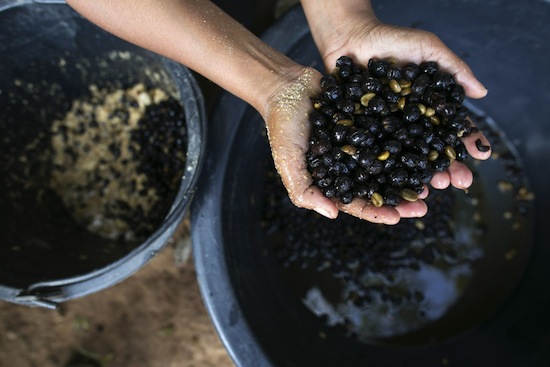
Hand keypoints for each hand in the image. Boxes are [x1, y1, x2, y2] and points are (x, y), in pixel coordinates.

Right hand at [265, 67, 428, 223]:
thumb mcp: (288, 161)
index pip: (357, 203)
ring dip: (410, 172)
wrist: (287, 85)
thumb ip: (304, 190)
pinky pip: (390, 133)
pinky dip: (408, 140)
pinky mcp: (368, 121)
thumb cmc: (282, 125)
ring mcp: (361, 144)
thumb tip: (332, 214)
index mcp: (332, 180)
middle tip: (423, 203)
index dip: (377, 212)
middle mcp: (350, 165)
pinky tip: (426, 144)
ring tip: (432, 179)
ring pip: (390, 163)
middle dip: (401, 198)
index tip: (399, 217)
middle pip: (380, 187)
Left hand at [297, 1, 490, 221]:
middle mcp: (408, 122)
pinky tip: (395, 184)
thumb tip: (482, 93)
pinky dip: (384, 171)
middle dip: (446, 167)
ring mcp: (385, 130)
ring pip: (404, 159)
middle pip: (429, 150)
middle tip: (459, 181)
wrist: (350, 39)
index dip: (465, 141)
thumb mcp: (428, 48)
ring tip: (432, 188)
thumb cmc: (391, 40)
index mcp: (426, 106)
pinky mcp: (361, 133)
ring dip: (420, 176)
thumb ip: (454, 68)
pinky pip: (374, 155)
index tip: (480, 155)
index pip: (450, 128)